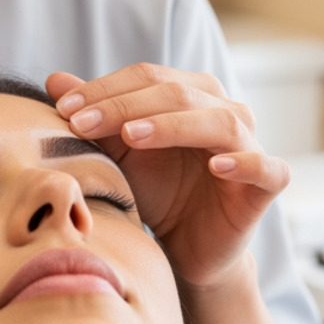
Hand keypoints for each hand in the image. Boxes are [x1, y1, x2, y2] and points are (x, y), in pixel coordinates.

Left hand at [47, 64, 289, 288]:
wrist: (186, 246)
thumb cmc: (156, 191)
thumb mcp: (117, 153)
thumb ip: (93, 116)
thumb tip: (55, 80)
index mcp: (191, 92)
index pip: (147, 76)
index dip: (105, 89)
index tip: (64, 109)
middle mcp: (224, 109)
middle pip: (177, 92)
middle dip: (125, 106)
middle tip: (82, 124)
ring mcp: (250, 144)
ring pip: (218, 122)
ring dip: (172, 125)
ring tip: (132, 137)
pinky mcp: (267, 182)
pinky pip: (266, 167)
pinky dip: (244, 162)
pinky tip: (216, 166)